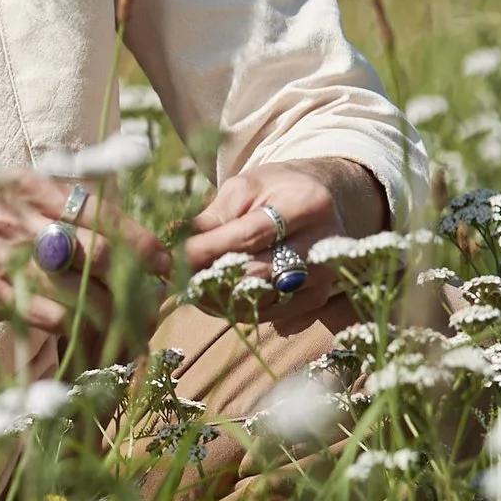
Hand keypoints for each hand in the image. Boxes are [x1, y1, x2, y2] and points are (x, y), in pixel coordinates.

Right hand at [0, 179, 172, 332]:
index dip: (140, 241)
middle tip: (154, 301)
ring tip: (135, 331)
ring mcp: (4, 257)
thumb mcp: (15, 202)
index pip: (101, 213)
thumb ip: (64, 211)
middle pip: (97, 250)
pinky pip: (50, 317)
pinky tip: (95, 341)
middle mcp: (20, 218)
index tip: (164, 263)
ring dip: (114, 315)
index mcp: (32, 188)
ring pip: (79, 289)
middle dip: (134, 280)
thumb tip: (129, 237)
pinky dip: (80, 333)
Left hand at [185, 158, 384, 324]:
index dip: (209, 249)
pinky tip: (216, 297)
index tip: (175, 257)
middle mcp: (325, 243)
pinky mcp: (319, 297)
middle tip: (178, 278)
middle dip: (212, 278)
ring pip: (262, 299)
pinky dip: (238, 308)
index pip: (251, 235)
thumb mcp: (245, 187)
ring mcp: (325, 275)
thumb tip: (176, 243)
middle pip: (258, 273)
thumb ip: (214, 216)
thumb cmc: (277, 189)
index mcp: (309, 203)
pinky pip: (271, 313)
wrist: (321, 200)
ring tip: (192, 287)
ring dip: (221, 298)